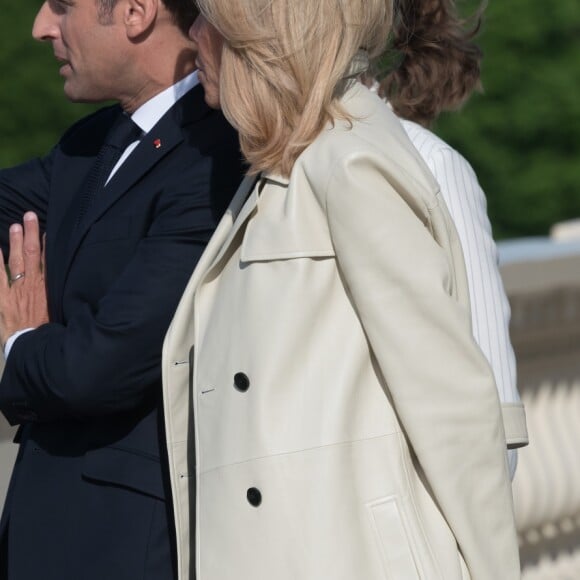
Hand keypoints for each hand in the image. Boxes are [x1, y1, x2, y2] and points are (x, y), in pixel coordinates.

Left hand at [0, 212, 48, 346]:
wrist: (33, 344)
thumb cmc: (47, 329)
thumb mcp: (56, 311)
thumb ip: (55, 296)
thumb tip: (61, 284)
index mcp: (47, 288)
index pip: (48, 261)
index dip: (47, 244)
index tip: (46, 230)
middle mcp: (33, 284)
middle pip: (33, 254)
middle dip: (31, 234)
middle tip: (30, 215)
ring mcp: (17, 289)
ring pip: (16, 261)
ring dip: (16, 242)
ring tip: (14, 225)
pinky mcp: (2, 297)